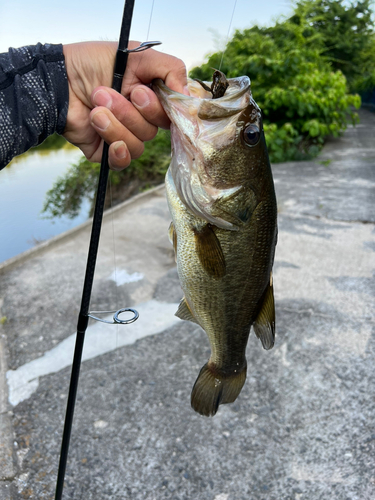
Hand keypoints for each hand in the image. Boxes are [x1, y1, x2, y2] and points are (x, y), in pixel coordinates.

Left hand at [62, 41, 186, 169]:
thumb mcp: (136, 55)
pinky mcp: (108, 152)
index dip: (159, 109)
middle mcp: (140, 119)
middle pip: (153, 130)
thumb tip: (189, 96)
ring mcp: (124, 136)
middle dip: (128, 112)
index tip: (139, 93)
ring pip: (138, 144)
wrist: (55, 81)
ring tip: (94, 107)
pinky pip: (123, 160)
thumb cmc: (91, 63)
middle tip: (105, 92)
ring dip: (115, 125)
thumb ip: (170, 69)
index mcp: (151, 98)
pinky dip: (116, 151)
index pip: (171, 114)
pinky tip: (102, 133)